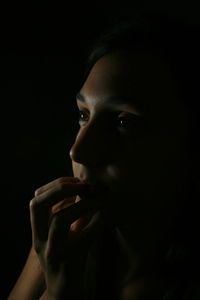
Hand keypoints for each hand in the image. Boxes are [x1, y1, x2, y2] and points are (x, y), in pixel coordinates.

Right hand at [30, 177, 103, 298]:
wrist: (65, 288)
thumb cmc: (68, 254)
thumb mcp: (65, 231)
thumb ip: (71, 211)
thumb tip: (86, 187)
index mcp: (38, 229)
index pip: (37, 199)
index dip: (55, 185)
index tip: (76, 180)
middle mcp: (39, 239)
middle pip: (38, 204)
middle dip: (61, 188)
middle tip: (84, 185)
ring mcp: (52, 251)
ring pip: (59, 220)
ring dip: (82, 205)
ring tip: (98, 200)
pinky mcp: (68, 261)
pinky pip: (82, 238)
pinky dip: (96, 223)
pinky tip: (105, 216)